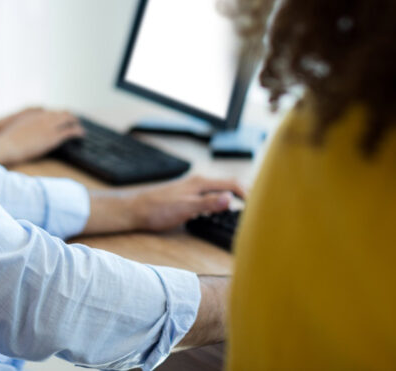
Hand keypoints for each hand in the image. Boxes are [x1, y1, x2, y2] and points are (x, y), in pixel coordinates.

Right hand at [0, 108, 83, 164]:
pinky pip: (70, 131)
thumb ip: (23, 124)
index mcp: (34, 113)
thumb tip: (24, 128)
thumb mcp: (14, 127)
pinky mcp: (53, 136)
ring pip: (68, 119)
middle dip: (70, 117)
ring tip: (81, 128)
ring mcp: (49, 125)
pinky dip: (78, 132)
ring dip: (76, 123)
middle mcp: (43, 116)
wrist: (7, 145)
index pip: (51, 111)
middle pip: (62, 113)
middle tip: (75, 122)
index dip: (58, 115)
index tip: (63, 118)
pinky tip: (82, 135)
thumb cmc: (7, 139)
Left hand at [82, 175, 244, 235]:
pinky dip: (221, 203)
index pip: (232, 183)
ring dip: (233, 198)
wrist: (136, 210)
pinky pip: (211, 196)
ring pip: (220, 191)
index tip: (259, 206)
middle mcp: (199, 182)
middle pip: (228, 185)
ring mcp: (193, 188)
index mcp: (201, 183)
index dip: (248, 194)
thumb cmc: (158, 209)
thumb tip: (230, 198)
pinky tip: (221, 213)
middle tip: (258, 208)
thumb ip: (208, 203)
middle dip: (244, 194)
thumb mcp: (185, 208)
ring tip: (245, 211)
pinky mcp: (188, 196)